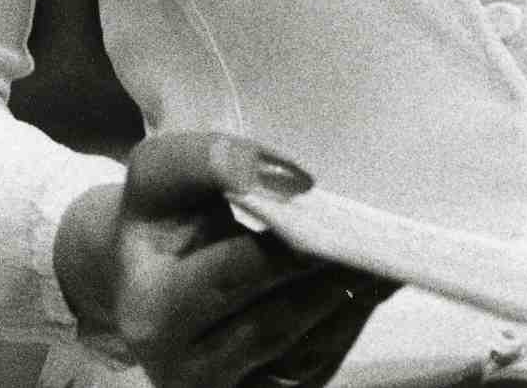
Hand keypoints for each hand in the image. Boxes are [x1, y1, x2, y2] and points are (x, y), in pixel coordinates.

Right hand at [53, 130, 390, 387]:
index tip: (330, 211)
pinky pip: (313, 370)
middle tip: (377, 236)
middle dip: (328, 278)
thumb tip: (290, 177)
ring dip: (349, 305)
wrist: (142, 275)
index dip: (286, 247)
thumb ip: (210, 159)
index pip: (234, 277)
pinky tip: (368, 285)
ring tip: (384, 256)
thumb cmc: (156, 215)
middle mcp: (181, 370)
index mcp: (151, 311)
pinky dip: (346, 326)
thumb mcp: (160, 172)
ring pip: (302, 355)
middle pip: (275, 323)